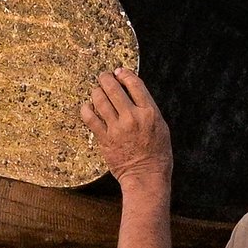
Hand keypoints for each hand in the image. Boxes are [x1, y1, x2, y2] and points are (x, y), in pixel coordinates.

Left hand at [82, 68, 171, 189]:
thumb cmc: (157, 153)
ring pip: (100, 100)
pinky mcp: (105, 139)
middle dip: (106, 78)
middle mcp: (132, 117)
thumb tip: (134, 93)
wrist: (146, 176)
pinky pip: (90, 118)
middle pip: (114, 88)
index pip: (135, 84)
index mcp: (149, 112)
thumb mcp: (161, 126)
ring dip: (96, 91)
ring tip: (96, 90)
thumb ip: (148, 109)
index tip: (119, 71)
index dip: (125, 74)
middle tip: (103, 77)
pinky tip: (87, 106)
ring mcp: (117, 128)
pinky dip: (86, 109)